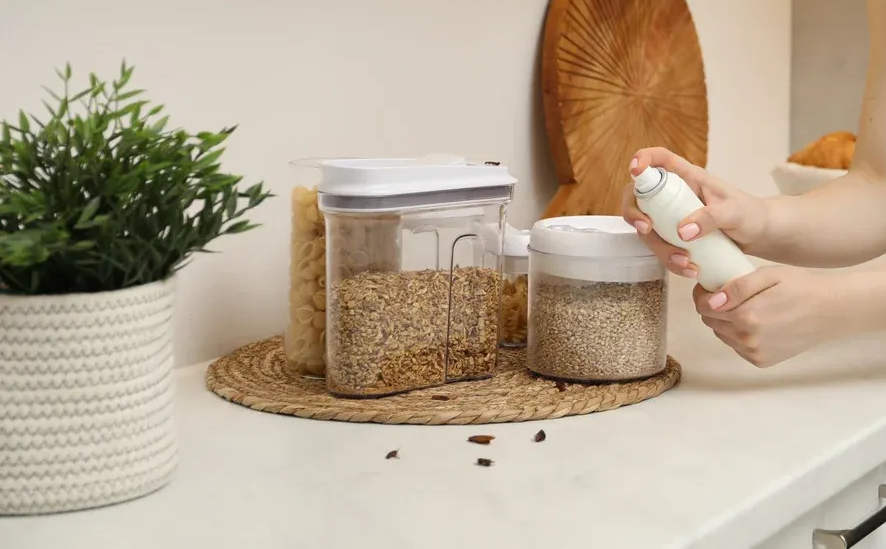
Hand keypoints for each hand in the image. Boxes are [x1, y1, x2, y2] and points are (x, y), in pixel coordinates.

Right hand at [621, 147, 769, 277]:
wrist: (760, 236)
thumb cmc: (751, 214)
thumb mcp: (735, 212)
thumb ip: (710, 218)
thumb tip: (682, 232)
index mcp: (688, 178)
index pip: (659, 159)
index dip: (643, 159)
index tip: (635, 171)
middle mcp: (674, 196)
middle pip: (639, 197)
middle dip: (635, 214)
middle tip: (646, 229)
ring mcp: (672, 217)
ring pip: (648, 229)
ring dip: (659, 248)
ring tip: (685, 263)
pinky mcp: (675, 237)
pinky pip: (661, 248)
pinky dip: (670, 260)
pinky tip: (689, 269)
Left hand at [693, 266, 840, 367]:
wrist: (833, 311)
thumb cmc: (802, 287)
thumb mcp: (768, 275)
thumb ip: (736, 287)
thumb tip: (711, 300)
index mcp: (746, 316)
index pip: (703, 307)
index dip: (701, 294)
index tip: (708, 286)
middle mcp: (747, 339)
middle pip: (710, 321)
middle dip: (713, 307)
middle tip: (727, 294)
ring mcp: (754, 353)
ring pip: (722, 335)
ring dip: (725, 321)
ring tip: (745, 307)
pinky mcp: (762, 361)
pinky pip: (736, 346)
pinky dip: (738, 334)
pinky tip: (755, 322)